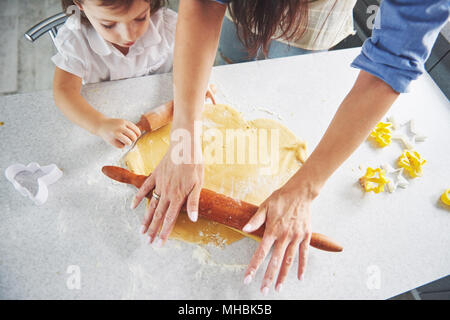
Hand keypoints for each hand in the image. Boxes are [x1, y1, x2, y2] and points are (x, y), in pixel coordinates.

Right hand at [97, 117, 140, 147]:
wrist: (100, 125)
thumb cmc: (114, 125)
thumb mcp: (123, 122)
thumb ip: (131, 127)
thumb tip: (141, 131)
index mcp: (124, 122)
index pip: (137, 131)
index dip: (138, 134)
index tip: (135, 135)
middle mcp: (120, 127)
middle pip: (133, 137)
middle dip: (133, 139)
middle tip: (129, 138)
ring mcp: (116, 134)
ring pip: (129, 142)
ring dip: (128, 143)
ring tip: (123, 140)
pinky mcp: (112, 140)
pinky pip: (122, 146)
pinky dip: (121, 145)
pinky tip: (116, 141)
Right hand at [131, 143, 203, 245]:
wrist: (184, 145)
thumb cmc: (194, 164)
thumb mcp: (199, 183)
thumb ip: (194, 202)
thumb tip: (193, 219)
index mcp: (178, 196)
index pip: (170, 219)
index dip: (164, 233)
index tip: (159, 244)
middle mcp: (167, 192)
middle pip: (158, 215)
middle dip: (153, 230)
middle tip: (147, 243)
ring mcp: (159, 184)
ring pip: (151, 205)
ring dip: (146, 219)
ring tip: (141, 231)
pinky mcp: (155, 175)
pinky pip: (144, 188)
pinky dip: (138, 197)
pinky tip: (133, 207)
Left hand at [242, 176, 314, 294]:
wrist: (301, 192)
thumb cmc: (281, 198)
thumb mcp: (265, 206)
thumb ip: (255, 220)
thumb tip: (244, 229)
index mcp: (273, 230)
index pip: (261, 252)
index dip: (253, 267)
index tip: (248, 278)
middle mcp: (285, 236)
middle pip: (275, 261)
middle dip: (268, 277)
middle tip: (264, 291)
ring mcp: (296, 237)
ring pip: (289, 261)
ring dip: (283, 276)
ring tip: (278, 288)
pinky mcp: (306, 236)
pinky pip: (304, 254)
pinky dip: (302, 266)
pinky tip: (299, 277)